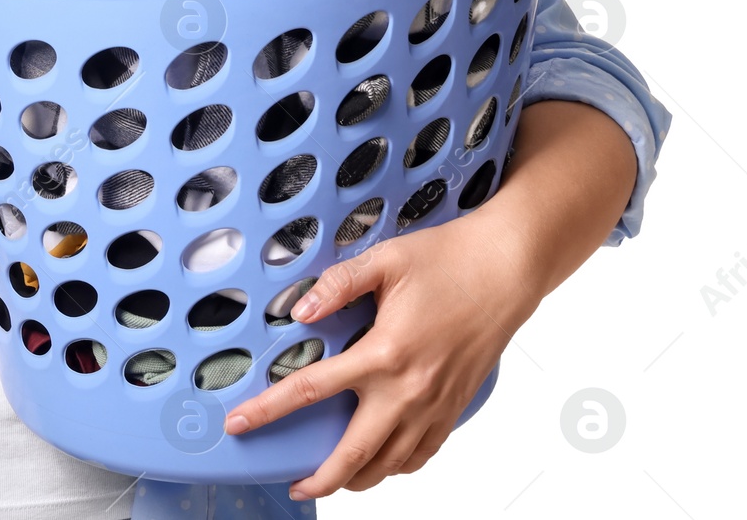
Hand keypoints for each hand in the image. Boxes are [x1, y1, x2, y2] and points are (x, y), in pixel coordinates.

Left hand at [222, 210, 541, 501]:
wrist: (506, 270)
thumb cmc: (449, 260)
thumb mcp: (384, 261)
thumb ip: (337, 285)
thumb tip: (301, 310)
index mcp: (383, 353)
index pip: (312, 391)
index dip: (270, 410)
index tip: (240, 424)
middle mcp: (408, 390)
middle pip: (355, 454)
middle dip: (320, 479)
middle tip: (294, 486)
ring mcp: (434, 405)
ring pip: (391, 464)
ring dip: (358, 478)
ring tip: (332, 477)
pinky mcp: (454, 407)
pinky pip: (422, 454)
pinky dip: (397, 466)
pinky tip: (382, 460)